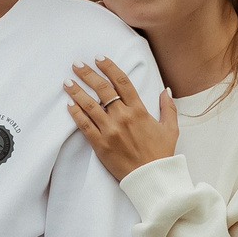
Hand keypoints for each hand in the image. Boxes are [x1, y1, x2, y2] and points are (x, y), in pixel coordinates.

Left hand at [62, 59, 177, 181]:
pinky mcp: (100, 144)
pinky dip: (76, 114)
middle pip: (102, 89)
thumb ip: (167, 107)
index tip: (99, 58)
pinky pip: (85, 125)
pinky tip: (68, 104)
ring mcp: (110, 130)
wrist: (151, 178)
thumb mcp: (171, 128)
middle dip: (87, 74)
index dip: (109, 67)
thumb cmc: (161, 153)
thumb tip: (165, 90)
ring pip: (89, 105)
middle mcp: (123, 117)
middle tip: (76, 64)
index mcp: (139, 110)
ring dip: (76, 91)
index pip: (122, 82)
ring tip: (67, 81)